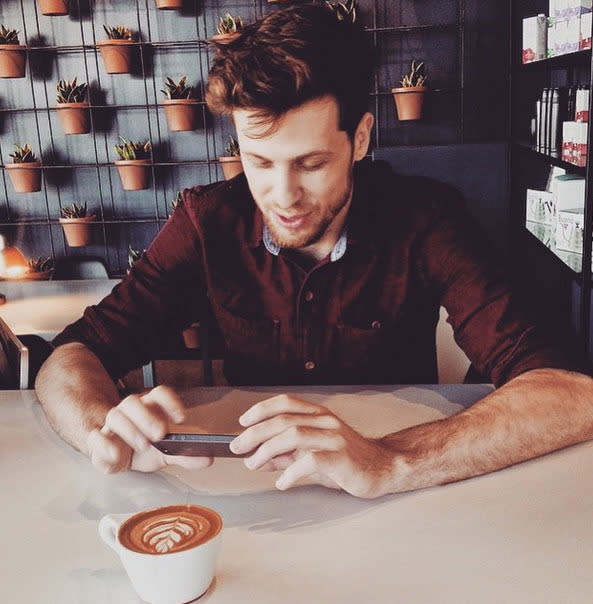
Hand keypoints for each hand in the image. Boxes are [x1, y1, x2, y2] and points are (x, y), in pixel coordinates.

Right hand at [86, 385, 212, 473]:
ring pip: (116, 416)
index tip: (182, 418)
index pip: (159, 394)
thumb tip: (207, 458)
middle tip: (160, 433)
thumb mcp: (167, 453)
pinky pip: (96, 437)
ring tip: (143, 444)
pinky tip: (116, 454)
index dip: (171, 402)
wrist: (118, 457)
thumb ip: (186, 454)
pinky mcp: (98, 441)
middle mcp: (130, 411)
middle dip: (148, 416)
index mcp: (150, 408)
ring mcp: (113, 424)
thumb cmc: (144, 449)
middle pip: (135, 402)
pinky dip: (105, 445)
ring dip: (130, 429)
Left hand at [230, 395, 394, 497]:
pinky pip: (311, 460)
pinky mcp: (341, 457)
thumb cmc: (347, 460)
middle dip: (256, 433)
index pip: (286, 403)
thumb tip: (259, 458)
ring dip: (268, 450)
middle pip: (284, 420)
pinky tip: (282, 481)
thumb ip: (286, 455)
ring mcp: (334, 437)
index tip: (243, 421)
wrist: (383, 468)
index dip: (262, 409)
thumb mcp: (311, 455)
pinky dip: (291, 471)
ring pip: (294, 435)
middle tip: (238, 447)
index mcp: (319, 414)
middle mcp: (326, 421)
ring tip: (254, 464)